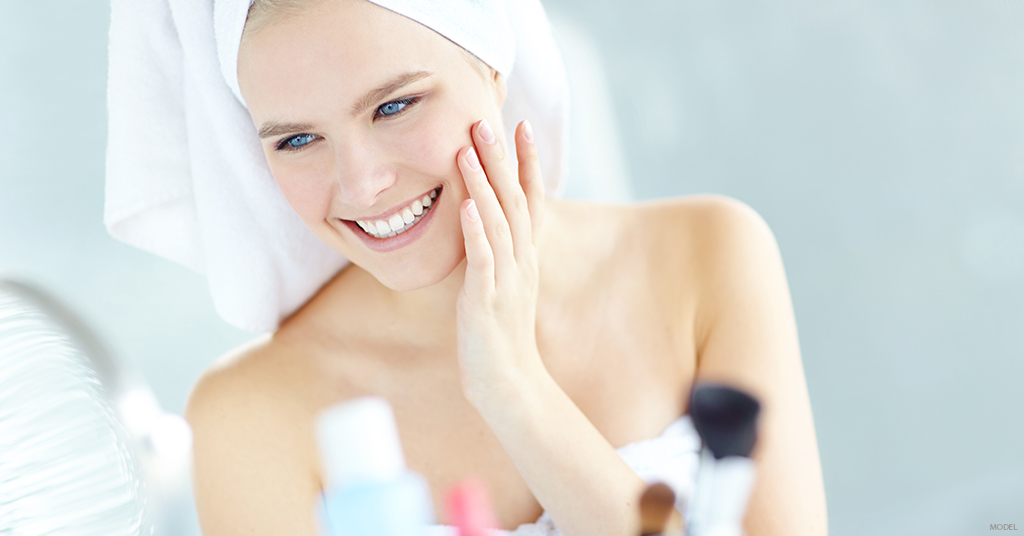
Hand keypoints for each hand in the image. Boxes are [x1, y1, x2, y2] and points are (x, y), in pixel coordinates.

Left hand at [455, 118, 546, 408]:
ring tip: (469, 149)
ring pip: (498, 223)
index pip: (531, 200)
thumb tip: (482, 223)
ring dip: (484, 184)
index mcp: (525, 257)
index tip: (521, 127)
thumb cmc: (499, 336)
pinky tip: (467, 205)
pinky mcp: (487, 300)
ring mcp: (506, 280)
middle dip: (502, 160)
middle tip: (488, 121)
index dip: (527, 163)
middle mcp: (521, 262)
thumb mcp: (502, 286)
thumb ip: (497, 253)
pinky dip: (476, 230)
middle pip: (515, 201)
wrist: (508, 383)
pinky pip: (483, 259)